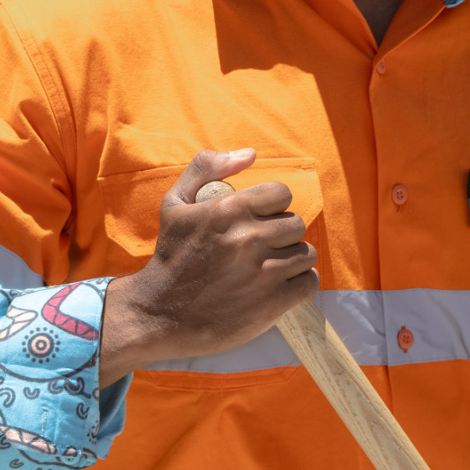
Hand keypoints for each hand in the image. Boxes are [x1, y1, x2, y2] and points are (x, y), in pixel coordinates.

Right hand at [99, 148, 317, 378]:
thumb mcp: (175, 203)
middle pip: (296, 224)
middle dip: (282, 234)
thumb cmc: (171, 257)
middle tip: (263, 247)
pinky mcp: (272, 303)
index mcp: (229, 210)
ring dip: (292, 259)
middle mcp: (249, 239)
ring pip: (306, 253)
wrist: (160, 314)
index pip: (282, 194)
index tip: (260, 220)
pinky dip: (299, 284)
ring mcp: (263, 272)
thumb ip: (207, 167)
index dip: (273, 206)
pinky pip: (309, 282)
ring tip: (271, 268)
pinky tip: (279, 286)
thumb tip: (249, 154)